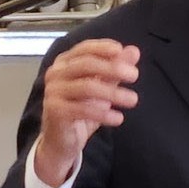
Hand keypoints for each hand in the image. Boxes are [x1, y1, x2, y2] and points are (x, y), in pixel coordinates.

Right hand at [34, 39, 140, 185]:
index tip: (121, 50)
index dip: (102, 47)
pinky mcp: (55, 111)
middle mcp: (56, 74)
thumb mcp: (102, 87)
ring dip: (114, 93)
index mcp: (65, 63)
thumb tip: (134, 51)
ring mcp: (53, 92)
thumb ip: (115, 69)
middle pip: (86, 64)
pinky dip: (104, 114)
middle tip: (134, 75)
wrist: (62, 140)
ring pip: (87, 87)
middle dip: (113, 68)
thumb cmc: (82, 108)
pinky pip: (83, 109)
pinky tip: (119, 118)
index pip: (84, 49)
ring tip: (133, 100)